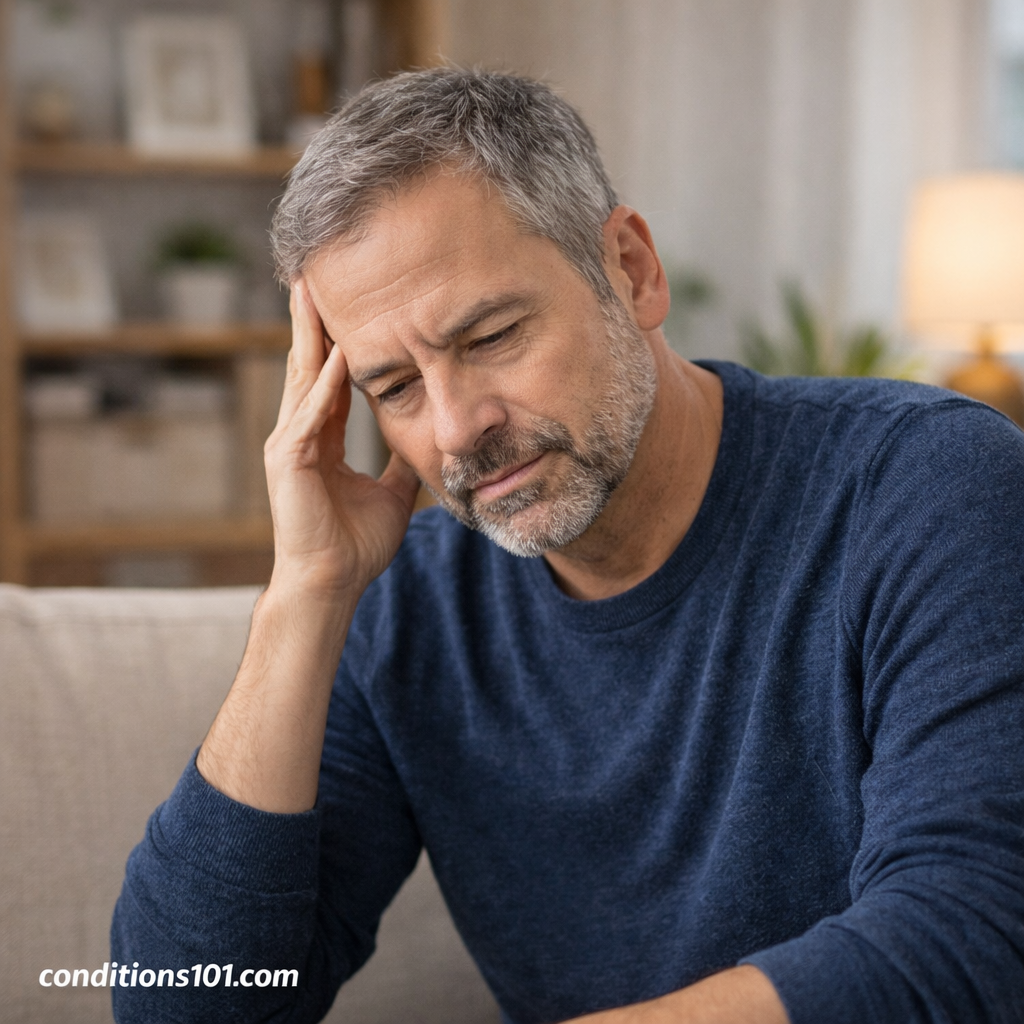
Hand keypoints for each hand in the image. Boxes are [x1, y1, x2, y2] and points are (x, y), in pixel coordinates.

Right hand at [264, 279, 420, 597]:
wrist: (333, 583)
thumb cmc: (356, 545)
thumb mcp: (392, 493)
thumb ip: (399, 462)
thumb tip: (423, 441)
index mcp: (321, 439)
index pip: (329, 378)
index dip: (336, 340)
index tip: (347, 304)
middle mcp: (300, 433)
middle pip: (308, 365)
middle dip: (312, 321)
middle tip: (314, 274)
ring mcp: (289, 443)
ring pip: (303, 378)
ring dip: (310, 334)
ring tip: (312, 291)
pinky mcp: (288, 459)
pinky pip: (311, 413)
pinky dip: (326, 383)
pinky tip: (340, 352)